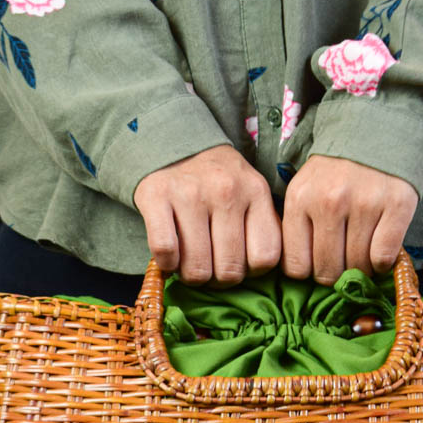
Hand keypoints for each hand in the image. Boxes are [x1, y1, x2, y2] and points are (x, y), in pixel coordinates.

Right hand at [133, 144, 282, 285]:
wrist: (174, 142)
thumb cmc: (217, 182)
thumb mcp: (251, 193)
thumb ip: (261, 227)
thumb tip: (260, 274)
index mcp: (256, 191)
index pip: (265, 258)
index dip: (251, 272)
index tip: (239, 264)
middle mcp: (226, 191)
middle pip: (230, 271)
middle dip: (219, 280)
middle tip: (211, 268)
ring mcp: (190, 193)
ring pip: (197, 268)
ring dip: (192, 276)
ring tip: (190, 263)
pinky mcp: (156, 195)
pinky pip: (165, 252)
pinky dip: (166, 264)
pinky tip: (170, 256)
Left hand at [280, 154, 417, 284]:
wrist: (377, 129)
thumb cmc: (337, 171)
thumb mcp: (304, 190)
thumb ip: (298, 228)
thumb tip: (303, 276)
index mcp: (300, 199)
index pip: (296, 266)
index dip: (309, 272)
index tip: (318, 263)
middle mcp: (330, 201)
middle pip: (327, 271)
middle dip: (335, 274)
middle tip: (343, 261)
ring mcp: (365, 203)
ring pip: (358, 267)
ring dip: (361, 269)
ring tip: (362, 252)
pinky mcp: (397, 204)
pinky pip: (384, 257)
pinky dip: (382, 263)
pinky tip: (379, 251)